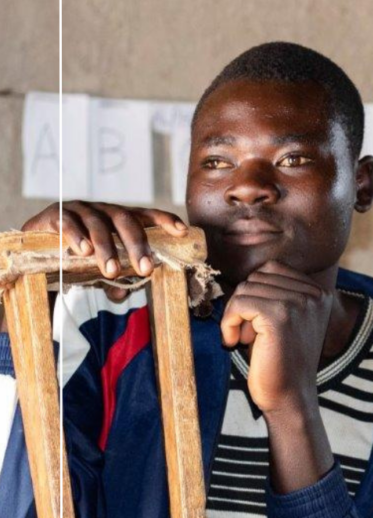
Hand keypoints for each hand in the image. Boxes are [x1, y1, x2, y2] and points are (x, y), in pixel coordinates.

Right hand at [22, 201, 187, 279]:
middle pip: (126, 219)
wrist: (32, 248)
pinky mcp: (55, 214)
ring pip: (98, 223)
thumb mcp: (98, 272)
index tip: (182, 232)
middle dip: (137, 244)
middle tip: (145, 269)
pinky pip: (67, 221)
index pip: (147, 215)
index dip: (165, 220)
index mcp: (118, 220)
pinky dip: (76, 235)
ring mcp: (79, 210)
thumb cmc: (75, 258)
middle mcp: (102, 211)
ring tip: (112, 271)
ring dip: (108, 247)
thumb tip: (124, 295)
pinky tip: (83, 251)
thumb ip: (111, 282)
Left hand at [220, 261, 332, 412]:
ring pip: (246, 288)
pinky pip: (239, 304)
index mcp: (320, 293)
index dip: (255, 294)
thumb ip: (276, 294)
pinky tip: (234, 343)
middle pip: (258, 277)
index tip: (256, 324)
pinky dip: (229, 323)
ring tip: (244, 340)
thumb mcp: (286, 321)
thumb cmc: (281, 362)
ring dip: (236, 315)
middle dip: (245, 304)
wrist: (290, 398)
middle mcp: (314, 294)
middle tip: (248, 335)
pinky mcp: (279, 316)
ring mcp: (299, 303)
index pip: (272, 270)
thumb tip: (246, 278)